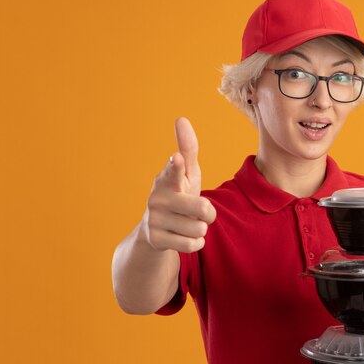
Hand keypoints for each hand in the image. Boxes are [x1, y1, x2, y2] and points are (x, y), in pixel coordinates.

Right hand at [142, 117, 216, 252]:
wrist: (156, 229)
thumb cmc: (179, 194)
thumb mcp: (186, 173)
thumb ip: (188, 149)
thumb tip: (181, 119)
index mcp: (168, 179)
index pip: (173, 171)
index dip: (176, 166)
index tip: (176, 159)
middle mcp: (157, 198)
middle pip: (202, 209)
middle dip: (209, 213)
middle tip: (201, 211)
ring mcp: (154, 219)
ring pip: (199, 229)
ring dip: (201, 229)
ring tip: (188, 223)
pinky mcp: (156, 239)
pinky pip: (192, 244)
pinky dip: (196, 242)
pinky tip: (186, 236)